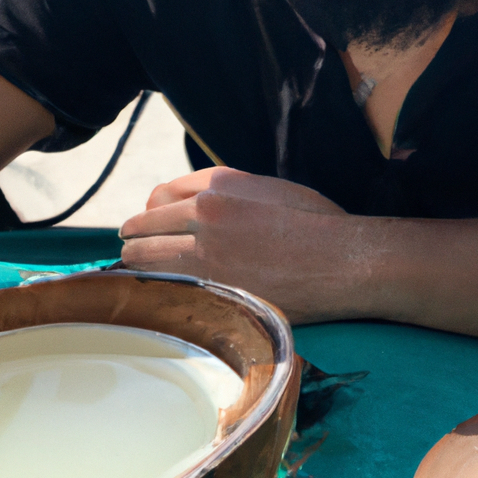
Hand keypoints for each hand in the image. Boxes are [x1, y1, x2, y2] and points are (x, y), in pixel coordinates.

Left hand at [119, 168, 351, 320]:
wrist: (342, 261)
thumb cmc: (318, 225)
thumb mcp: (272, 190)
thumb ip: (231, 193)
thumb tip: (202, 206)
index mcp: (219, 183)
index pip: (160, 194)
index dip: (153, 212)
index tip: (153, 224)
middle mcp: (204, 211)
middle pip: (144, 224)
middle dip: (137, 237)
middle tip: (135, 249)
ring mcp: (203, 251)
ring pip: (143, 256)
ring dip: (136, 264)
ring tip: (135, 273)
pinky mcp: (209, 287)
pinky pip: (161, 286)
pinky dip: (152, 288)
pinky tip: (154, 294)